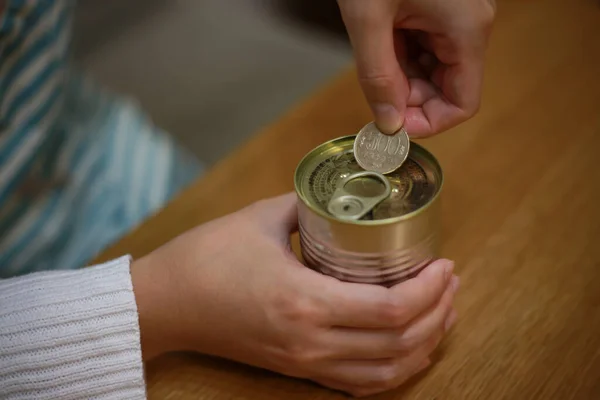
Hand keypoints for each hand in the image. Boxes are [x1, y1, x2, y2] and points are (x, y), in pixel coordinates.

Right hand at [131, 193, 459, 396]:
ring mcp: (304, 364)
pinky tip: (407, 350)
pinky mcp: (296, 371)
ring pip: (386, 373)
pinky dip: (393, 372)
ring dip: (424, 346)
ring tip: (442, 314)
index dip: (431, 290)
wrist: (166, 302)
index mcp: (304, 301)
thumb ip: (311, 207)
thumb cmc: (207, 257)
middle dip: (439, 314)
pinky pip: (358, 385)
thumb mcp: (263, 218)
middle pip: (399, 344)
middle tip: (452, 282)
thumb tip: (344, 200)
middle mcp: (311, 343)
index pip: (391, 309)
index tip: (445, 264)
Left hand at [338, 0, 495, 135]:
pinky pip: (426, 47)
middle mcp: (470, 27)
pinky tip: (380, 38)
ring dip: (401, 75)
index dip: (427, 122)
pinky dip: (401, 54)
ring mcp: (457, 17)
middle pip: (446, 89)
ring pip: (433, 70)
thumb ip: (378, 74)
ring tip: (374, 49)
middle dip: (409, 98)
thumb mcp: (368, 18)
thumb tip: (389, 124)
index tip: (390, 123)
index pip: (462, 104)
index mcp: (466, 31)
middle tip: (374, 87)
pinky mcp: (441, 9)